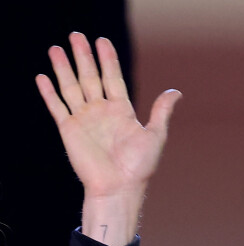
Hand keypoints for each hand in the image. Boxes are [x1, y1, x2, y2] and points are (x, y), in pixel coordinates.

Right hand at [36, 32, 181, 245]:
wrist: (118, 188)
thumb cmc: (139, 167)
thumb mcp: (155, 135)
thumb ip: (161, 111)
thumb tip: (177, 91)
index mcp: (122, 112)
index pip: (113, 78)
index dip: (108, 60)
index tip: (102, 41)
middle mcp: (101, 113)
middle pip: (90, 77)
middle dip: (84, 56)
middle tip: (77, 35)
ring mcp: (85, 120)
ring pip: (71, 87)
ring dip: (64, 68)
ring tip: (57, 48)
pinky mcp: (69, 130)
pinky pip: (57, 107)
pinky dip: (49, 93)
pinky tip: (42, 77)